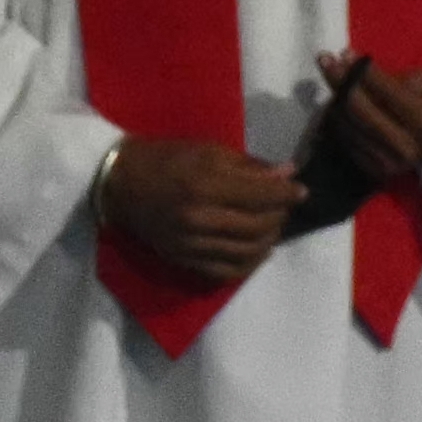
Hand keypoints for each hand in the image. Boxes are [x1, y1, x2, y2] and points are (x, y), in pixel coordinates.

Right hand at [98, 136, 304, 292]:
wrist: (120, 183)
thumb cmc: (165, 158)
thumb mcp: (207, 150)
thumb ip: (248, 166)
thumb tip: (286, 175)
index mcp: (205, 183)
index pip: (262, 194)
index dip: (287, 193)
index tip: (301, 191)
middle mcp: (200, 217)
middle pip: (259, 225)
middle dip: (280, 215)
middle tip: (285, 206)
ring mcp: (192, 243)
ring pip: (247, 251)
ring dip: (269, 239)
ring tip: (273, 227)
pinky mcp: (184, 260)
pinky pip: (227, 271)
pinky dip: (249, 264)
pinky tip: (257, 251)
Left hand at [308, 51, 421, 191]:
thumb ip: (415, 77)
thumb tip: (373, 73)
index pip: (388, 93)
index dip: (364, 71)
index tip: (345, 52)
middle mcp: (406, 146)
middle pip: (361, 111)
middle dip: (341, 81)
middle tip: (326, 59)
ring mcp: (390, 162)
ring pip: (350, 126)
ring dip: (334, 97)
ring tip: (330, 72)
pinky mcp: (378, 170)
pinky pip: (348, 140)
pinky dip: (339, 118)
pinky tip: (336, 98)